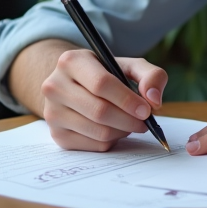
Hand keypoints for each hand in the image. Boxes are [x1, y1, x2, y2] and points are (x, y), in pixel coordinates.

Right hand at [40, 49, 167, 150]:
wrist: (72, 84)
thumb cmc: (104, 74)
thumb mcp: (128, 65)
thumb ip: (150, 75)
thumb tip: (154, 100)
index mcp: (71, 61)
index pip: (101, 84)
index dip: (127, 99)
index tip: (146, 109)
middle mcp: (54, 86)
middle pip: (99, 111)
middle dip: (129, 120)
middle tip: (145, 122)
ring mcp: (52, 113)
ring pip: (98, 131)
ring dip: (122, 131)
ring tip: (131, 123)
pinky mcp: (57, 135)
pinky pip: (93, 146)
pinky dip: (112, 141)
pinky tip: (115, 129)